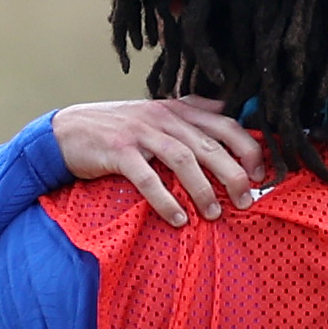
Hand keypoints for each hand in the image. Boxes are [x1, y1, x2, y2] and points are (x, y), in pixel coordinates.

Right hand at [52, 98, 263, 224]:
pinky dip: (165, 200)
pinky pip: (147, 177)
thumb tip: (228, 110)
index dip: (247, 147)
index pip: (225, 122)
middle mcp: (163, 117)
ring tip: (214, 214)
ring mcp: (140, 133)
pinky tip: (178, 219)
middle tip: (246, 201)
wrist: (67, 132)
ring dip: (203, 189)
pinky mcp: (118, 151)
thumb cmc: (117, 129)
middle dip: (232, 174)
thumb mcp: (157, 115)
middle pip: (209, 144)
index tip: (260, 173)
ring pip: (183, 158)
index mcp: (177, 109)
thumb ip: (191, 112)